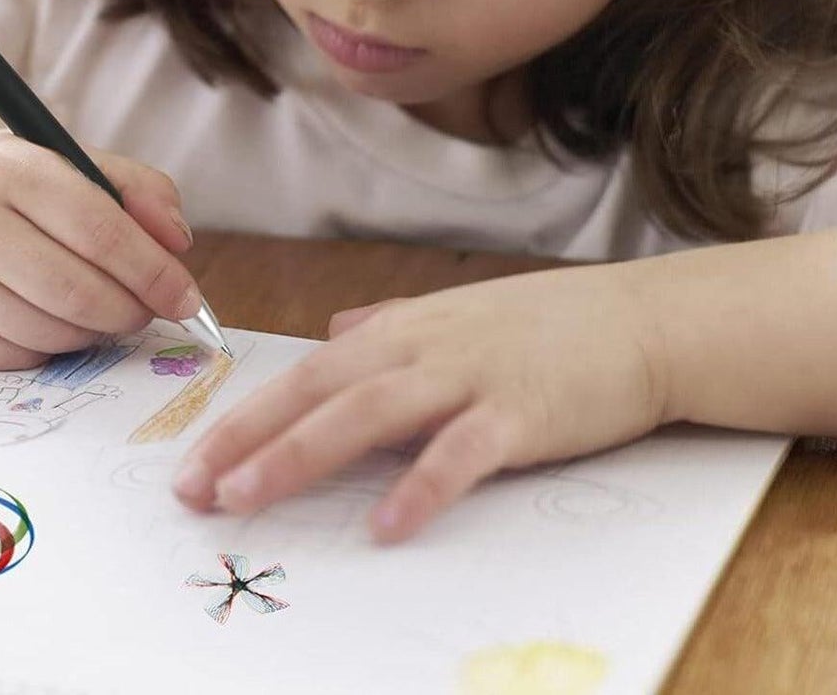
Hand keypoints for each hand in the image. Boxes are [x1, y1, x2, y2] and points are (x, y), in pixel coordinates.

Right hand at [0, 127, 197, 368]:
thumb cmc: (10, 184)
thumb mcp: (70, 161)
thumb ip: (138, 190)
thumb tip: (179, 246)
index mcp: (9, 168)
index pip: (99, 230)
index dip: (153, 270)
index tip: (186, 296)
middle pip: (77, 291)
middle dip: (131, 310)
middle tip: (148, 311)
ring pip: (50, 331)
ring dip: (96, 332)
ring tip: (104, 311)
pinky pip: (17, 357)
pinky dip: (53, 348)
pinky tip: (55, 321)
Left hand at [171, 265, 668, 542]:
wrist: (641, 321)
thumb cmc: (547, 324)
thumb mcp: (457, 312)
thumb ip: (391, 323)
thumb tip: (337, 330)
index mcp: (404, 329)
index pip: (307, 373)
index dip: (247, 416)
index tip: (196, 460)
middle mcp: (424, 346)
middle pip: (321, 391)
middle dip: (251, 438)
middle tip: (196, 487)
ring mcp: (470, 376)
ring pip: (369, 412)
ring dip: (302, 454)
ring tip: (250, 496)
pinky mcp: (520, 412)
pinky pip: (461, 452)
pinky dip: (421, 485)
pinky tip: (386, 525)